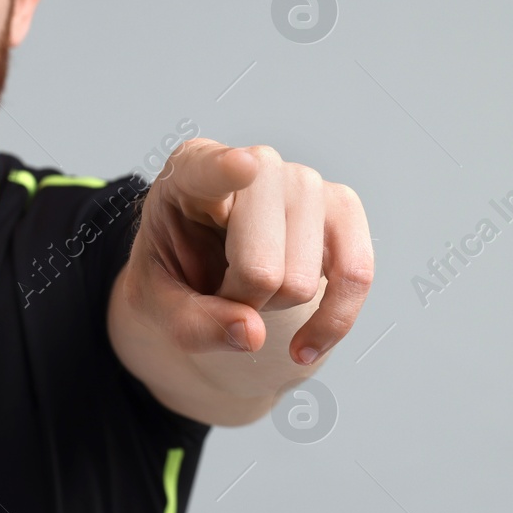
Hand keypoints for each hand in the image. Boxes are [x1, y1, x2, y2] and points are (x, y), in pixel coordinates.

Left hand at [127, 139, 373, 364]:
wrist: (208, 271)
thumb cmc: (178, 271)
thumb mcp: (156, 304)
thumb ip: (190, 323)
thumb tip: (253, 333)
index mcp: (191, 172)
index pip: (211, 169)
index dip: (227, 170)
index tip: (242, 166)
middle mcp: (257, 164)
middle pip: (260, 265)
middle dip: (242, 302)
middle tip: (222, 290)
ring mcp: (305, 183)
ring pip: (303, 281)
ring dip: (276, 306)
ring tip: (252, 285)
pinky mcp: (343, 210)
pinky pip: (355, 277)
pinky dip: (331, 323)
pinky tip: (304, 347)